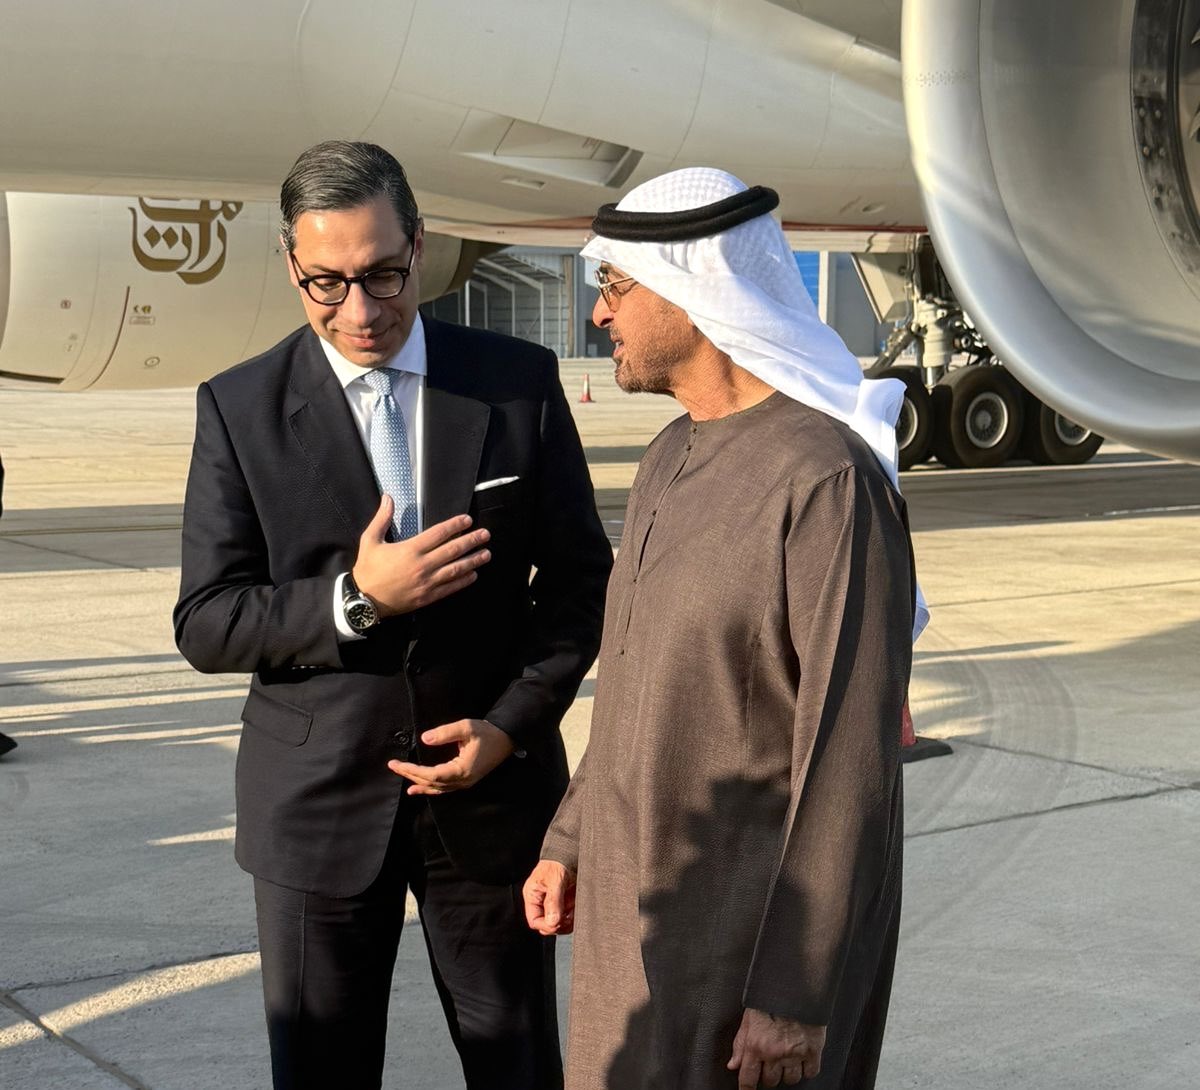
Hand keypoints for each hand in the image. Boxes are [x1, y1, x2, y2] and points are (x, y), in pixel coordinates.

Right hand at [353, 497, 489, 615]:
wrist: (364, 599)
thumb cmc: (367, 569)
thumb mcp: (370, 540)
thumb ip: (382, 518)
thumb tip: (388, 498)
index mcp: (410, 549)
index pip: (439, 533)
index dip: (455, 525)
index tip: (467, 520)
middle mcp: (422, 565)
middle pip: (453, 550)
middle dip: (471, 541)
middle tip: (486, 535)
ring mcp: (427, 582)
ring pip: (456, 569)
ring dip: (473, 560)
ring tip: (487, 554)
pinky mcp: (427, 597)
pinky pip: (450, 588)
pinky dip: (463, 581)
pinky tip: (473, 574)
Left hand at [388, 718, 514, 794]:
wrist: (507, 738)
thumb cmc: (488, 732)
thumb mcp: (467, 727)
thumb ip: (445, 733)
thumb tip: (425, 738)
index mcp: (461, 770)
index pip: (431, 774)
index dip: (412, 770)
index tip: (397, 764)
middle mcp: (462, 781)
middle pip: (432, 782)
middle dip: (411, 775)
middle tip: (394, 767)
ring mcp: (465, 783)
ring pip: (438, 788)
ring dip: (420, 784)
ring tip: (406, 785)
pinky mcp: (467, 780)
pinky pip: (445, 788)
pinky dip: (432, 788)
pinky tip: (423, 788)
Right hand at [522, 860, 575, 935]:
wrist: (569, 852)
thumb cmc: (558, 862)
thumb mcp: (554, 881)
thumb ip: (553, 902)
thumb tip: (552, 922)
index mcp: (533, 896)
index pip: (534, 921)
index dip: (546, 925)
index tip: (558, 923)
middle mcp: (541, 901)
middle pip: (546, 924)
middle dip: (558, 924)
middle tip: (567, 917)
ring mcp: (553, 903)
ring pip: (558, 923)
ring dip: (567, 921)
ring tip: (573, 910)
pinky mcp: (564, 902)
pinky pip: (567, 916)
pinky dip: (573, 915)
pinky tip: (576, 907)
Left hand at [727, 1008, 825, 1087]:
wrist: (797, 986)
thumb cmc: (770, 999)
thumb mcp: (749, 1018)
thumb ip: (740, 1044)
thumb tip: (733, 1065)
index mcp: (756, 1045)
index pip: (748, 1078)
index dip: (747, 1088)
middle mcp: (774, 1053)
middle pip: (770, 1081)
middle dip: (769, 1074)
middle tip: (771, 1061)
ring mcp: (795, 1054)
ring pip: (790, 1080)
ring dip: (787, 1072)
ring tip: (787, 1056)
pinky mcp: (813, 1051)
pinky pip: (810, 1073)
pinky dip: (806, 1069)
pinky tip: (802, 1057)